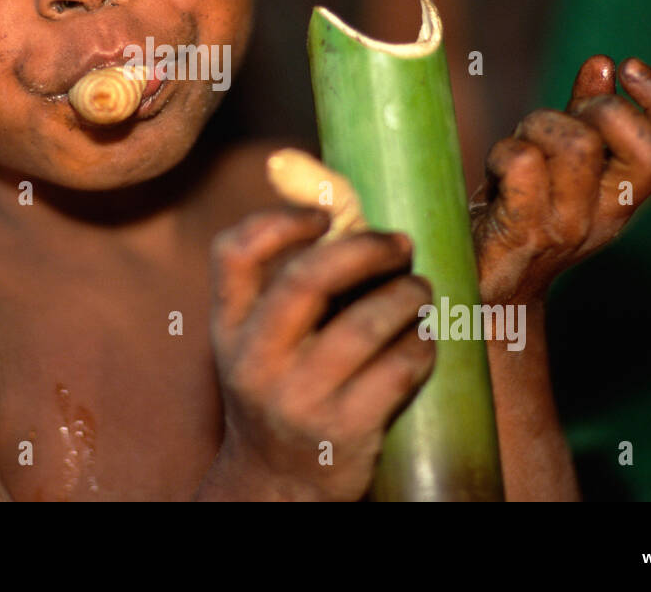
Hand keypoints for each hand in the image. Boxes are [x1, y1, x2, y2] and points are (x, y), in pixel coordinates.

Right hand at [199, 208, 433, 500]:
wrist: (279, 483)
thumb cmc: (281, 384)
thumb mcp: (263, 331)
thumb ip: (287, 259)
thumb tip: (301, 167)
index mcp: (229, 327)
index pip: (234, 253)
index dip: (283, 220)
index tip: (326, 216)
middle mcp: (255, 360)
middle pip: (308, 279)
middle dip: (366, 250)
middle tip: (400, 243)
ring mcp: (298, 399)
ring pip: (366, 325)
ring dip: (407, 297)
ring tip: (419, 292)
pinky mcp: (345, 430)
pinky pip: (398, 369)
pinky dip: (421, 346)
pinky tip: (422, 342)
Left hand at [471, 56, 650, 305]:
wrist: (479, 291)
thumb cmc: (515, 215)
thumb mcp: (556, 164)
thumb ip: (583, 117)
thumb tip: (603, 65)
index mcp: (623, 197)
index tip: (631, 66)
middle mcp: (606, 216)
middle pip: (642, 146)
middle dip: (600, 108)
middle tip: (563, 117)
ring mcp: (566, 227)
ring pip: (578, 144)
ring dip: (540, 124)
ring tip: (520, 143)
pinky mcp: (521, 233)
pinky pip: (525, 164)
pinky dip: (504, 150)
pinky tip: (496, 167)